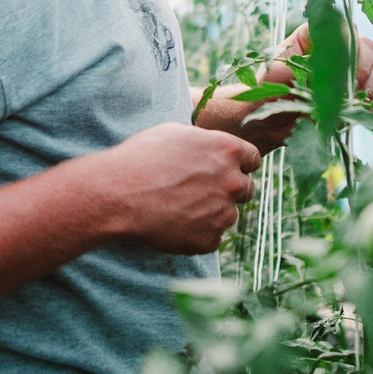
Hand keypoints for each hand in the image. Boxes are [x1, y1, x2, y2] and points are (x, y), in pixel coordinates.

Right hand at [87, 121, 261, 253]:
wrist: (119, 195)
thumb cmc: (141, 158)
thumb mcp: (176, 133)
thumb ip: (205, 142)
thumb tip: (213, 148)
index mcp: (227, 150)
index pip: (253, 159)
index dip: (240, 165)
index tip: (227, 169)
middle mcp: (232, 181)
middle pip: (246, 189)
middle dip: (228, 190)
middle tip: (201, 191)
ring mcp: (223, 213)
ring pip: (228, 215)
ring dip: (212, 213)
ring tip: (179, 208)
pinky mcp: (210, 240)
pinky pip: (212, 237)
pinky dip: (198, 233)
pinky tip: (174, 224)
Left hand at [197, 22, 372, 154]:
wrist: (267, 121)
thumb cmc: (266, 90)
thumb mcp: (279, 71)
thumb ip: (305, 62)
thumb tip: (334, 61)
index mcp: (317, 37)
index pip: (345, 27)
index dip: (348, 44)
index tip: (340, 64)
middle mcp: (338, 52)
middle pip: (367, 47)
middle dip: (362, 68)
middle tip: (346, 88)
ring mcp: (351, 75)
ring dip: (370, 86)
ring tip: (350, 101)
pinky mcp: (357, 98)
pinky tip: (356, 110)